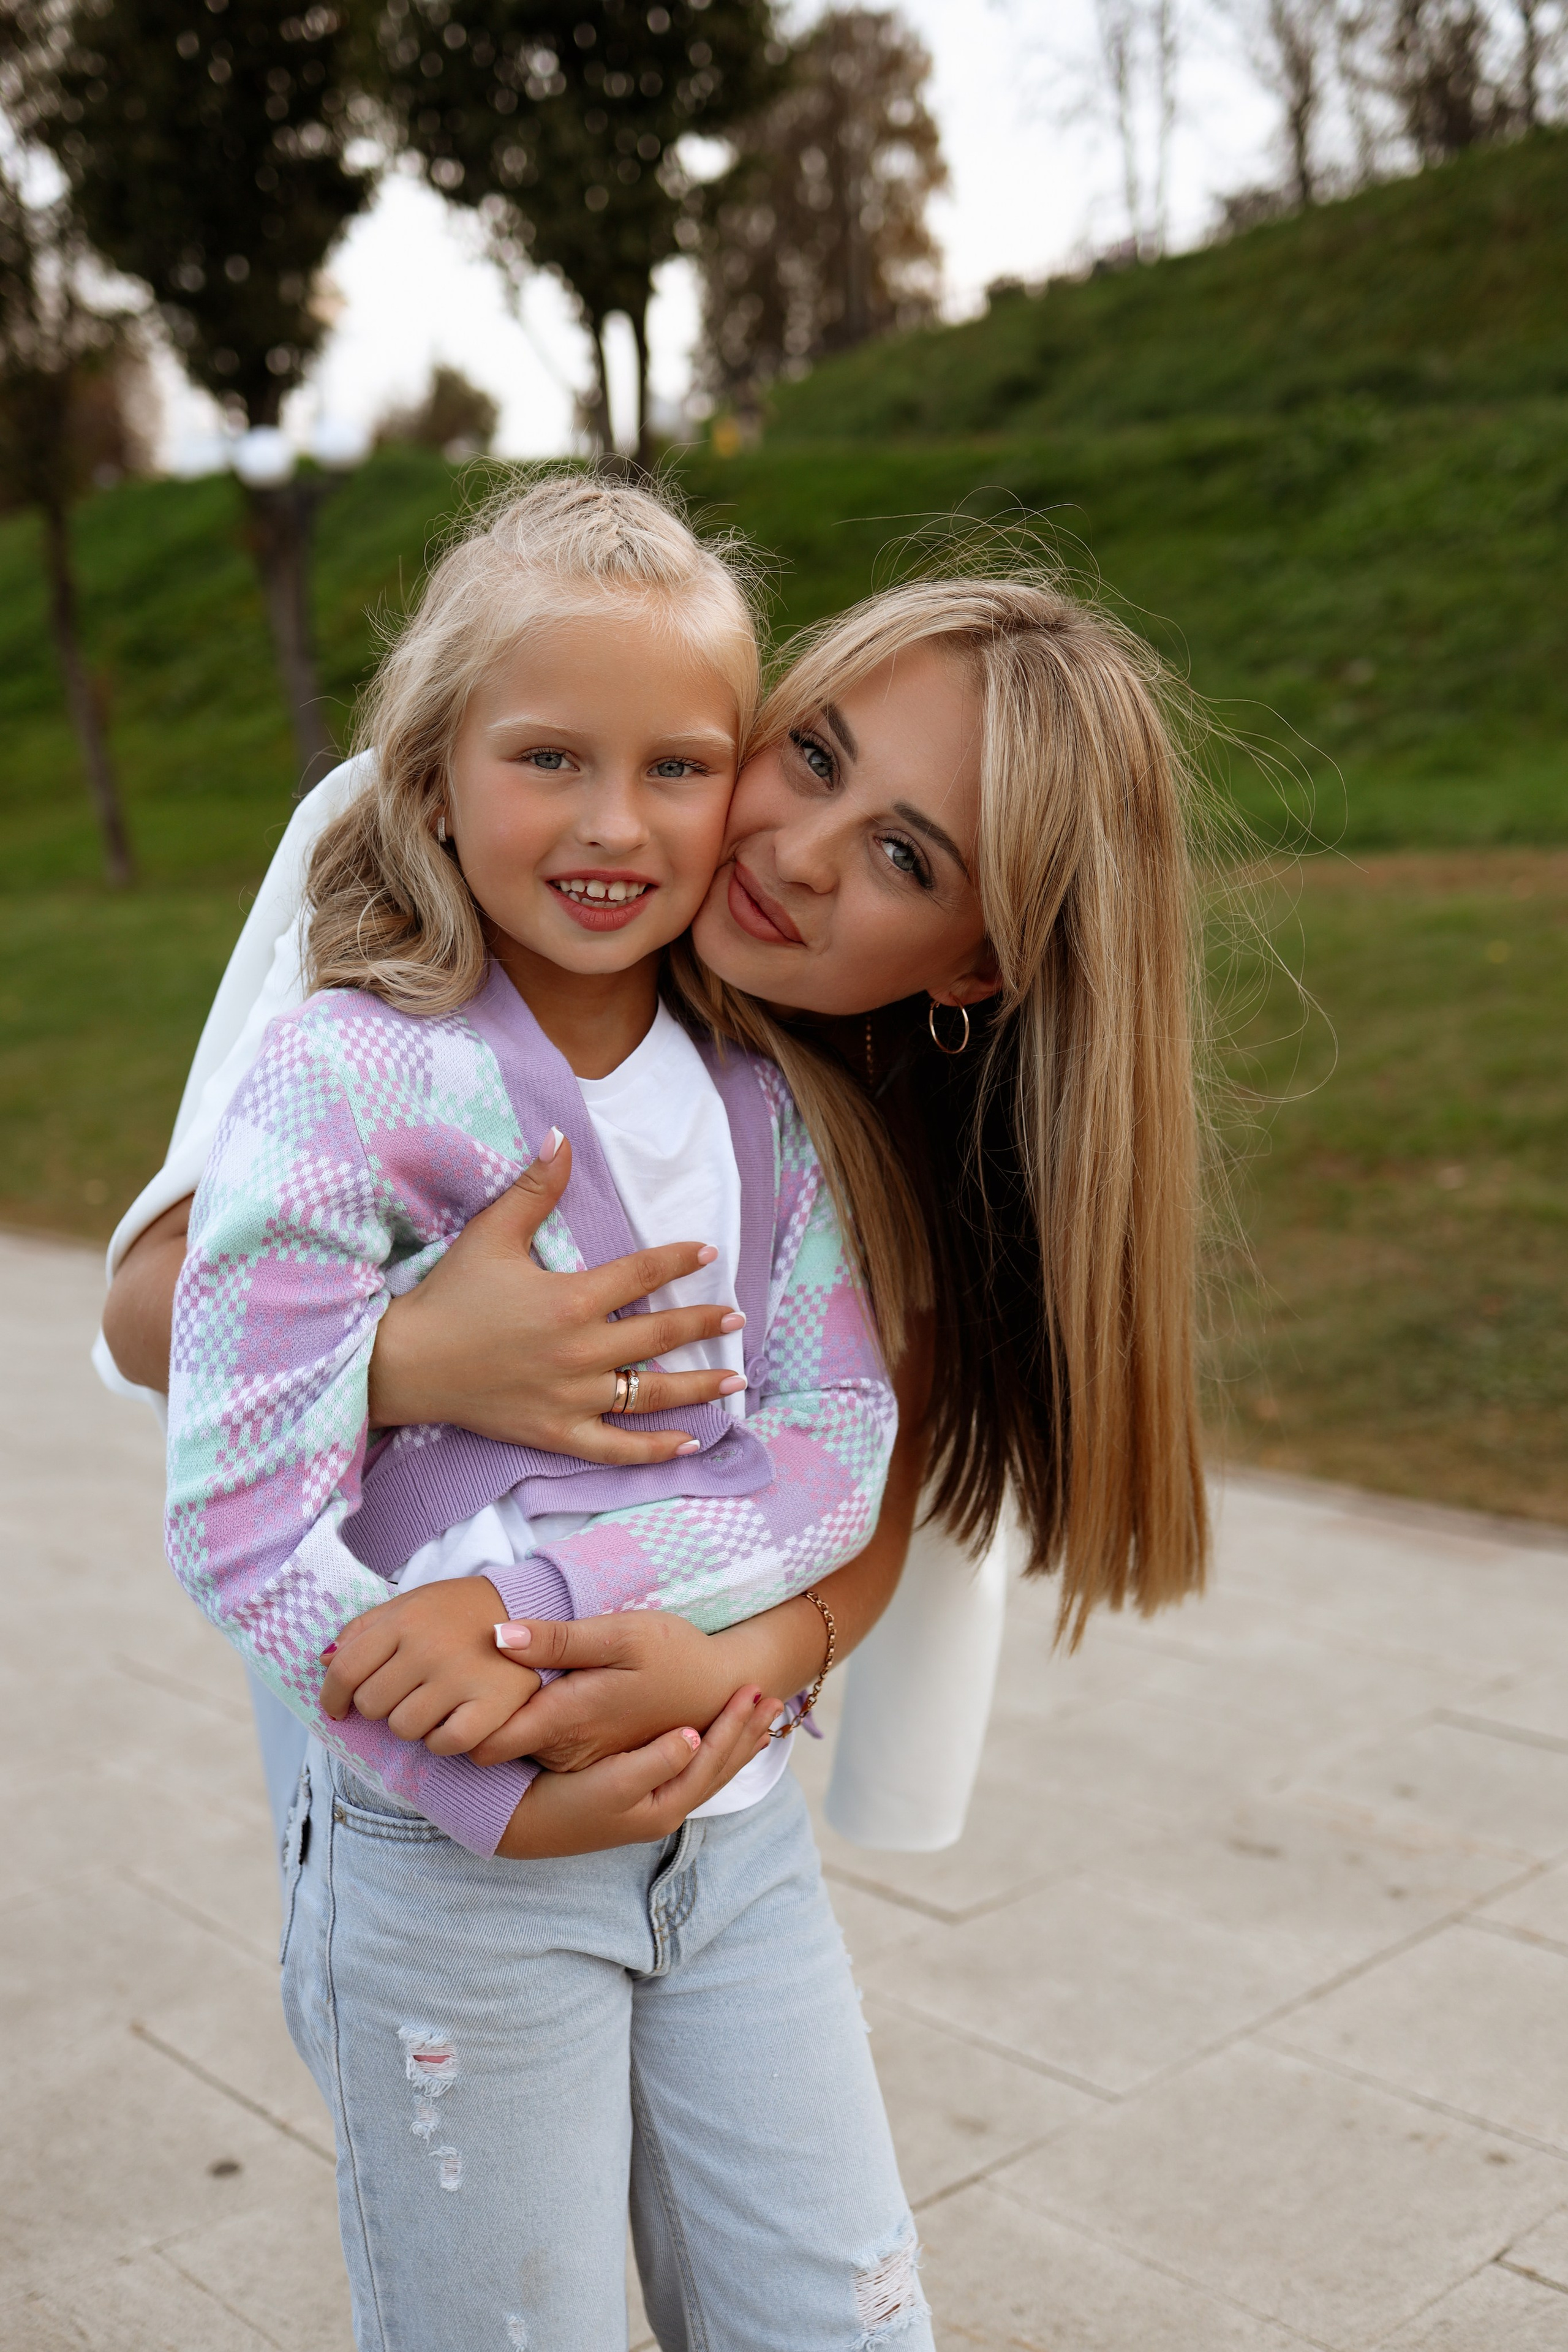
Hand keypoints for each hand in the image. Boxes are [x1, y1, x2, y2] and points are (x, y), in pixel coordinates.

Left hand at [319, 1578, 542, 1756]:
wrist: (529, 1607)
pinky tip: (453, 1721)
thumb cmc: (458, 1612)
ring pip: (404, 1728)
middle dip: (379, 1706)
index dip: (331, 1696)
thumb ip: (363, 1630)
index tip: (337, 1708)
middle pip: (371, 1704)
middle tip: (402, 1695)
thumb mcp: (408, 1605)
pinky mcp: (492, 1704)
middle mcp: (428, 1647)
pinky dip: (443, 1741)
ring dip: (412, 1723)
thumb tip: (322, 1661)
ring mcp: (461, 1676)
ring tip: (432, 1703)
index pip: (344, 1669)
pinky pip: (445, 1744)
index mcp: (405, 1619)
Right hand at [367, 1133, 747, 1462]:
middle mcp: (580, 1351)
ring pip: (649, 1395)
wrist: (407, 1363)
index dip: (679, 1261)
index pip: (642, 1275)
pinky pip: (617, 1448)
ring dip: (700, 1386)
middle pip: (659, 1338)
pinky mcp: (557, 1433)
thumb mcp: (491, 1234)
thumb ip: (534, 1188)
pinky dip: (655, 1449)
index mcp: (570, 1299)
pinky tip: (690, 1442)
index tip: (708, 1252)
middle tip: (738, 1317)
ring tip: (736, 1376)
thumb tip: (560, 1136)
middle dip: (704, 1324)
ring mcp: (572, 1398)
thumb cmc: (449, 1296)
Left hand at [471, 1610, 774, 1769]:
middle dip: (477, 1717)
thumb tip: (498, 1636)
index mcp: (566, 1719)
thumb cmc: (672, 1655)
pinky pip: (542, 1749)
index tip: (451, 1686)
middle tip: (467, 1675)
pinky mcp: (590, 1759)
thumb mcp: (620, 1635)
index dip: (459, 1719)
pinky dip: (531, 1727)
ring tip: (499, 1680)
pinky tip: (538, 1695)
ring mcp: (578, 1759)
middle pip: (494, 1744)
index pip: (484, 1741)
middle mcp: (566, 1750)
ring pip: (517, 1749)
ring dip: (505, 1720)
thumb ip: (558, 1641)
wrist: (719, 1690)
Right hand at [495, 1687, 780, 1857]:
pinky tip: (708, 1736)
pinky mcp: (634, 1794)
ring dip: (733, 1742)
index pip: (713, 1760)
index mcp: (665, 1805)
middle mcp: (665, 1809)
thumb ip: (654, 1762)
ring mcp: (651, 1804)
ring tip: (759, 1720)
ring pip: (706, 1770)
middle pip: (719, 1768)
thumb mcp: (611, 1785)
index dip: (735, 1726)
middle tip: (776, 1701)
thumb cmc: (563, 1805)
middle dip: (746, 1734)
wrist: (520, 1826)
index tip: (754, 1691)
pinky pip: (686, 1768)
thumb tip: (692, 1737)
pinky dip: (707, 1749)